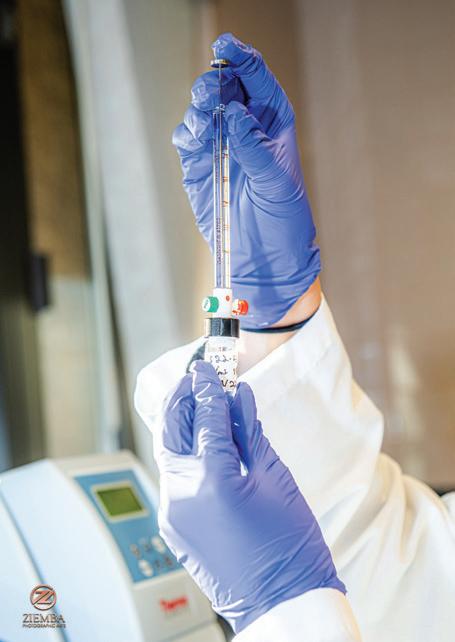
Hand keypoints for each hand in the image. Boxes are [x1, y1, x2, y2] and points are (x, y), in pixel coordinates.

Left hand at [155, 360, 344, 633]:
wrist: (282, 602)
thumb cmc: (289, 545)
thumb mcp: (275, 478)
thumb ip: (250, 432)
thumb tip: (239, 396)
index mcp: (212, 480)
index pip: (206, 418)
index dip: (208, 388)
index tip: (208, 368)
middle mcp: (182, 496)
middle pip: (171, 431)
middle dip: (180, 398)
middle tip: (192, 377)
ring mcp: (173, 514)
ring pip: (167, 454)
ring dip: (179, 425)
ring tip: (195, 401)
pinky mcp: (173, 526)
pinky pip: (173, 478)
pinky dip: (183, 453)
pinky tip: (199, 441)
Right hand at [173, 33, 319, 328]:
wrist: (264, 259)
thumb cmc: (283, 219)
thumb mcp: (276, 181)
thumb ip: (254, 147)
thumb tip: (234, 114)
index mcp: (272, 121)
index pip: (256, 79)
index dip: (241, 59)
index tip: (226, 47)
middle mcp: (245, 128)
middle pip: (225, 89)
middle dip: (216, 84)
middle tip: (212, 92)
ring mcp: (221, 146)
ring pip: (203, 112)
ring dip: (200, 109)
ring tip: (205, 117)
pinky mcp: (200, 167)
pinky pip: (188, 140)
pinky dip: (189, 134)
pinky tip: (195, 137)